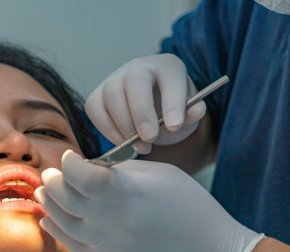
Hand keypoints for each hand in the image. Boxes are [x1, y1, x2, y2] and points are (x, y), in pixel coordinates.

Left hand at [34, 150, 263, 251]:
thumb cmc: (191, 209)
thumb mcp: (162, 175)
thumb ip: (121, 172)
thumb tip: (88, 169)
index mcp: (129, 194)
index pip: (84, 178)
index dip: (70, 165)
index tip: (70, 157)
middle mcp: (113, 221)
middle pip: (66, 199)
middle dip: (54, 181)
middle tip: (52, 173)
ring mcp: (107, 245)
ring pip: (63, 222)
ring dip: (50, 204)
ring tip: (45, 190)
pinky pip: (71, 245)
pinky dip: (56, 229)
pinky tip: (48, 219)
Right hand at [86, 54, 206, 153]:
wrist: (149, 113)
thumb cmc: (169, 112)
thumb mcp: (186, 113)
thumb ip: (192, 113)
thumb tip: (194, 112)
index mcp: (167, 67)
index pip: (170, 77)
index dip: (172, 102)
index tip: (175, 127)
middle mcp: (138, 67)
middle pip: (135, 81)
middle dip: (142, 112)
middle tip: (150, 138)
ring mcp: (113, 80)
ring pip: (112, 95)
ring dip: (124, 125)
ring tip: (140, 147)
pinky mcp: (97, 96)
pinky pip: (95, 109)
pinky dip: (107, 129)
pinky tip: (123, 143)